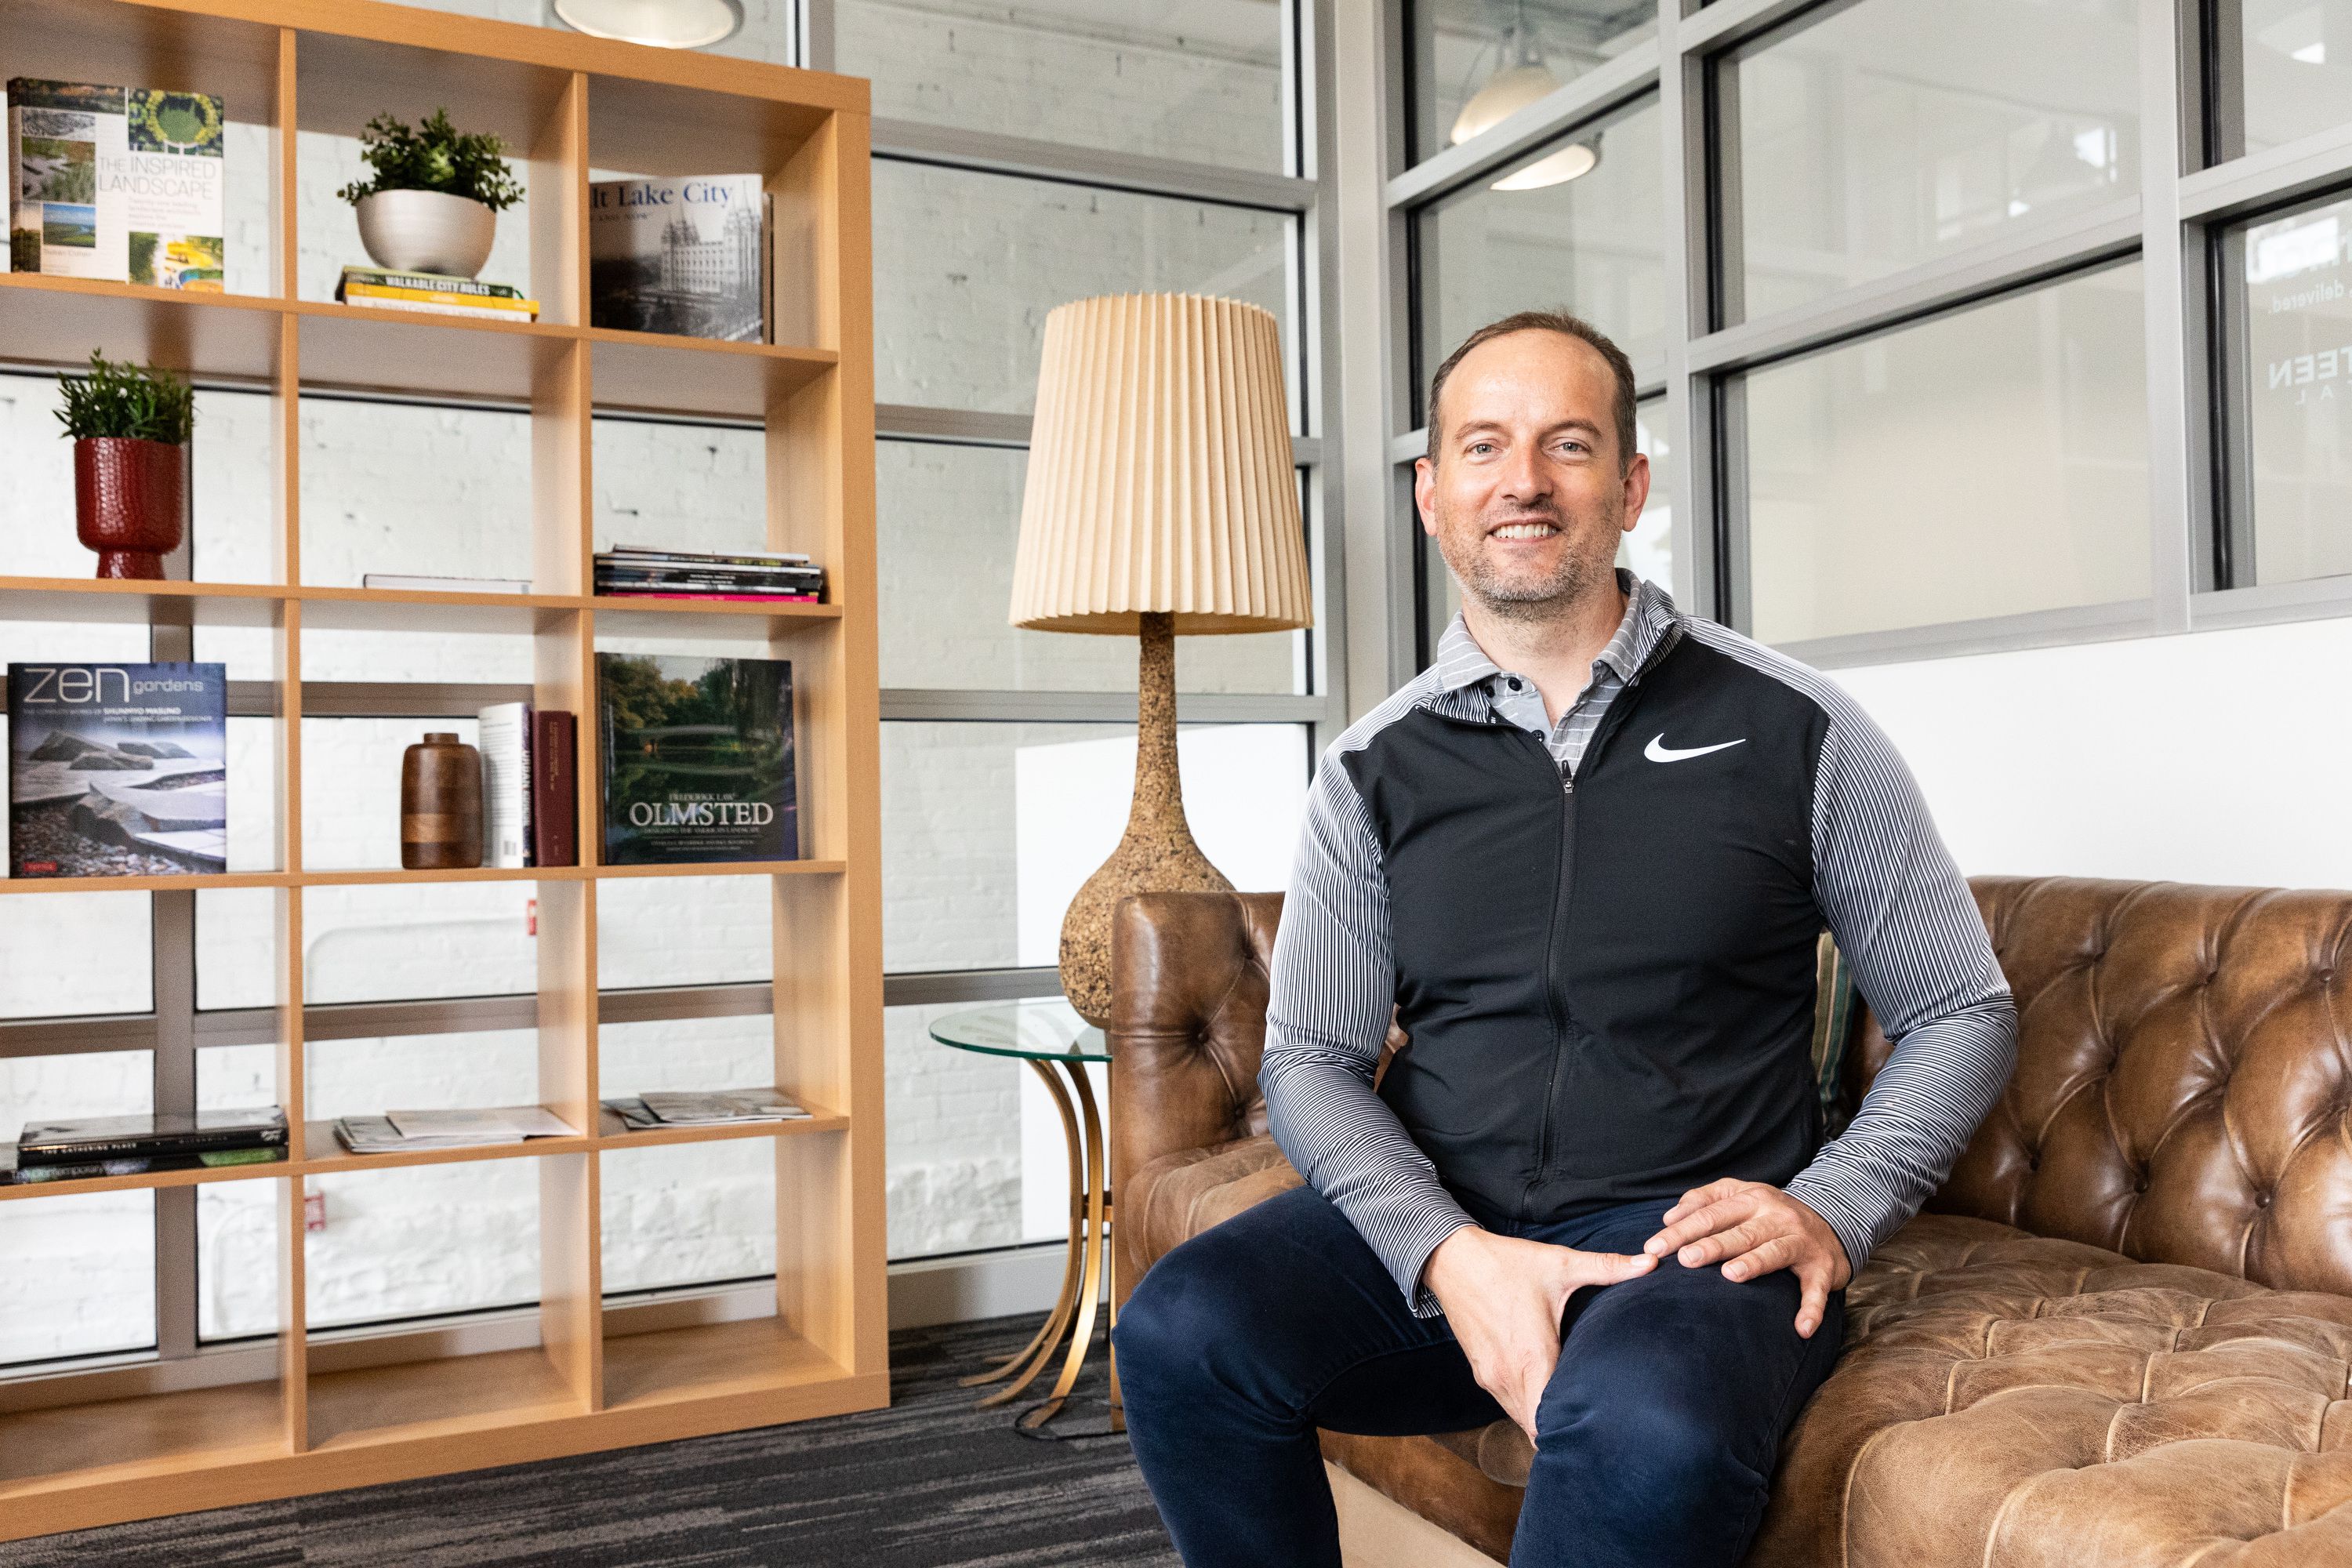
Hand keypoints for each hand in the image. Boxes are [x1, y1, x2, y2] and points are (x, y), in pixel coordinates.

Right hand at [1422, 1226, 1655, 1445]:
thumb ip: (1606, 1267)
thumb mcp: (1559, 1264)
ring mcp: (1490, 1377)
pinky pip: (1507, 1403)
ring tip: (1573, 1413)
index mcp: (1532, 1357)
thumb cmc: (1507, 1264)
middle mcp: (1508, 1376)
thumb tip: (1651, 1262)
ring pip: (1520, 1418)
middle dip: (1562, 1432)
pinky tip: (1545, 1391)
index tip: (1597, 1435)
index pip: (1547, 1423)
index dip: (1570, 1435)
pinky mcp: (1480, 1372)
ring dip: (1542, 1419)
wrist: (1451, 1259)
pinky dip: (1526, 1405)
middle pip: (1536, 1430)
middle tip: (1595, 1428)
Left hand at [1643, 1179, 1850, 1338]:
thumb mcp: (1739, 1194)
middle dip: (1711, 1245)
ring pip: (1774, 1251)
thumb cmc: (1771, 1212)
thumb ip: (1704, 1199)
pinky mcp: (1822, 1267)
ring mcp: (1801, 1241)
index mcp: (1751, 1199)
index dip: (1681, 1230)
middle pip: (1739, 1232)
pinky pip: (1816, 1290)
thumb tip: (1668, 1216)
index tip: (1654, 1248)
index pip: (1709, 1214)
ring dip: (1754, 1263)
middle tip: (1686, 1259)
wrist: (1833, 1220)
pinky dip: (1811, 1309)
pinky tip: (1801, 1328)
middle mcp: (1776, 1216)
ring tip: (1732, 1275)